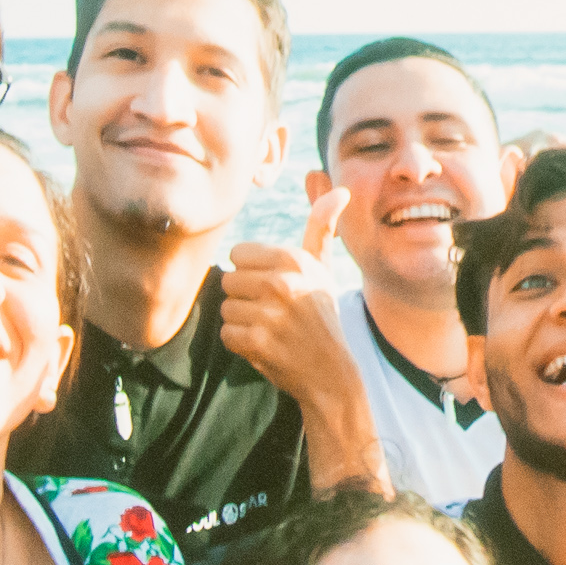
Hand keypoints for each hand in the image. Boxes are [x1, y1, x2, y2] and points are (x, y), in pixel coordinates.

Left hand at [219, 198, 377, 486]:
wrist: (332, 374)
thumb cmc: (322, 316)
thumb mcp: (323, 270)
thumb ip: (321, 229)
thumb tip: (339, 190)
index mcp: (294, 261)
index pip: (238, 254)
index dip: (253, 274)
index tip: (276, 290)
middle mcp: (283, 284)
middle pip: (229, 280)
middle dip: (246, 299)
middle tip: (275, 315)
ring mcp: (270, 315)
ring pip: (226, 308)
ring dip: (243, 323)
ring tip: (271, 331)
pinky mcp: (258, 342)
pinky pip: (228, 333)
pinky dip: (242, 344)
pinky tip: (267, 347)